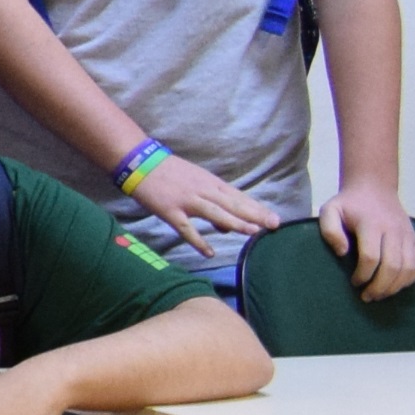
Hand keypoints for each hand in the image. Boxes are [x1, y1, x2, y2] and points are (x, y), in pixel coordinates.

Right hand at [124, 152, 276, 265]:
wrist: (140, 162)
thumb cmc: (169, 171)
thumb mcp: (195, 180)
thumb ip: (213, 200)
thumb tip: (227, 225)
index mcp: (210, 182)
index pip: (239, 197)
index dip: (257, 209)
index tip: (275, 219)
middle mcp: (203, 191)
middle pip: (232, 204)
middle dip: (254, 215)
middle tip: (274, 225)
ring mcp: (187, 201)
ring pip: (215, 212)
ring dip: (234, 222)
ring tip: (251, 232)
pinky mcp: (170, 211)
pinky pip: (187, 228)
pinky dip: (198, 241)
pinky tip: (209, 252)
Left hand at [316, 180, 414, 300]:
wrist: (374, 188)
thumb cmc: (348, 204)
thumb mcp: (330, 211)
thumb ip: (330, 231)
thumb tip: (342, 253)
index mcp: (372, 224)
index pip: (371, 257)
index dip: (363, 275)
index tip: (354, 282)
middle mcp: (393, 230)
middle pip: (392, 266)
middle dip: (379, 286)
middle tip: (367, 297)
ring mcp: (407, 235)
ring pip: (409, 268)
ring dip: (395, 287)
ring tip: (380, 295)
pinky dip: (409, 280)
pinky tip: (395, 286)